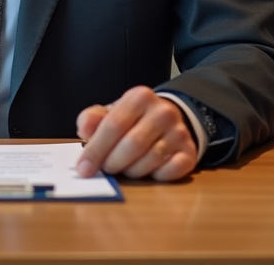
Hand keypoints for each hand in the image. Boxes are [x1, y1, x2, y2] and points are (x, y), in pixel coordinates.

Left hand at [75, 86, 196, 181]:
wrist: (167, 120)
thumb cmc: (132, 120)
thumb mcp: (110, 113)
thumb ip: (92, 119)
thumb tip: (84, 130)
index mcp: (139, 97)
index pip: (113, 126)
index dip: (96, 150)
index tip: (84, 168)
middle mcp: (163, 112)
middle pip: (131, 145)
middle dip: (112, 162)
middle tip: (106, 168)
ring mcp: (179, 132)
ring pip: (149, 161)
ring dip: (131, 171)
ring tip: (125, 167)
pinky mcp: (190, 151)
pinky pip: (170, 171)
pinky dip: (155, 176)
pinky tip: (148, 170)